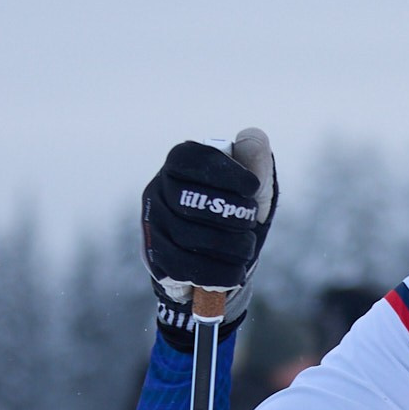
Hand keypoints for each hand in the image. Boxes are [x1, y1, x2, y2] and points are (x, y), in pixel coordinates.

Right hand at [141, 131, 277, 349]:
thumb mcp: (254, 184)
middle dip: (231, 216)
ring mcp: (152, 222)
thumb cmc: (237, 211)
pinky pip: (181, 266)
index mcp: (180, 162)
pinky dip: (215, 273)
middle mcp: (158, 188)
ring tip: (246, 250)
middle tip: (250, 224)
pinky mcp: (154, 255)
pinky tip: (233, 272)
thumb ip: (256, 158)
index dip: (227, 174)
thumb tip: (252, 137)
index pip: (195, 160)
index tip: (252, 188)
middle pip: (191, 201)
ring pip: (186, 236)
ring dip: (228, 247)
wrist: (221, 257)